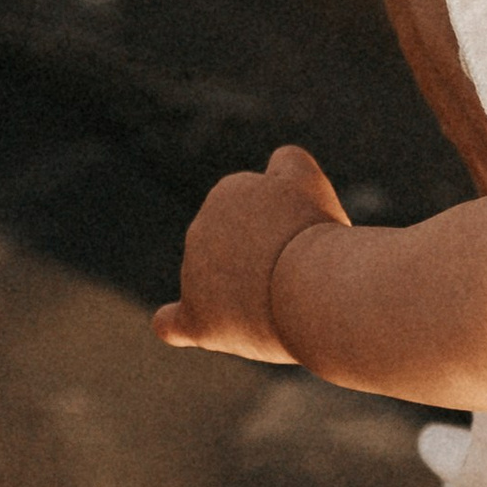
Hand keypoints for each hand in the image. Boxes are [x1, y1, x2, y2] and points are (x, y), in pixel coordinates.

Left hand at [155, 144, 350, 362]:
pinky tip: (178, 326)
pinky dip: (175, 323)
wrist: (308, 283)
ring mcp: (193, 274)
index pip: (260, 214)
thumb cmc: (315, 234)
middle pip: (240, 254)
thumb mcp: (309, 182)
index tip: (311, 242)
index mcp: (229, 192)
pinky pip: (172, 322)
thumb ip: (290, 165)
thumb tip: (279, 161)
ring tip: (281, 304)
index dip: (288, 230)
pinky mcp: (195, 317)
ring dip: (245, 298)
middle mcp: (201, 228)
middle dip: (265, 263)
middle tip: (301, 274)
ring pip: (220, 289)